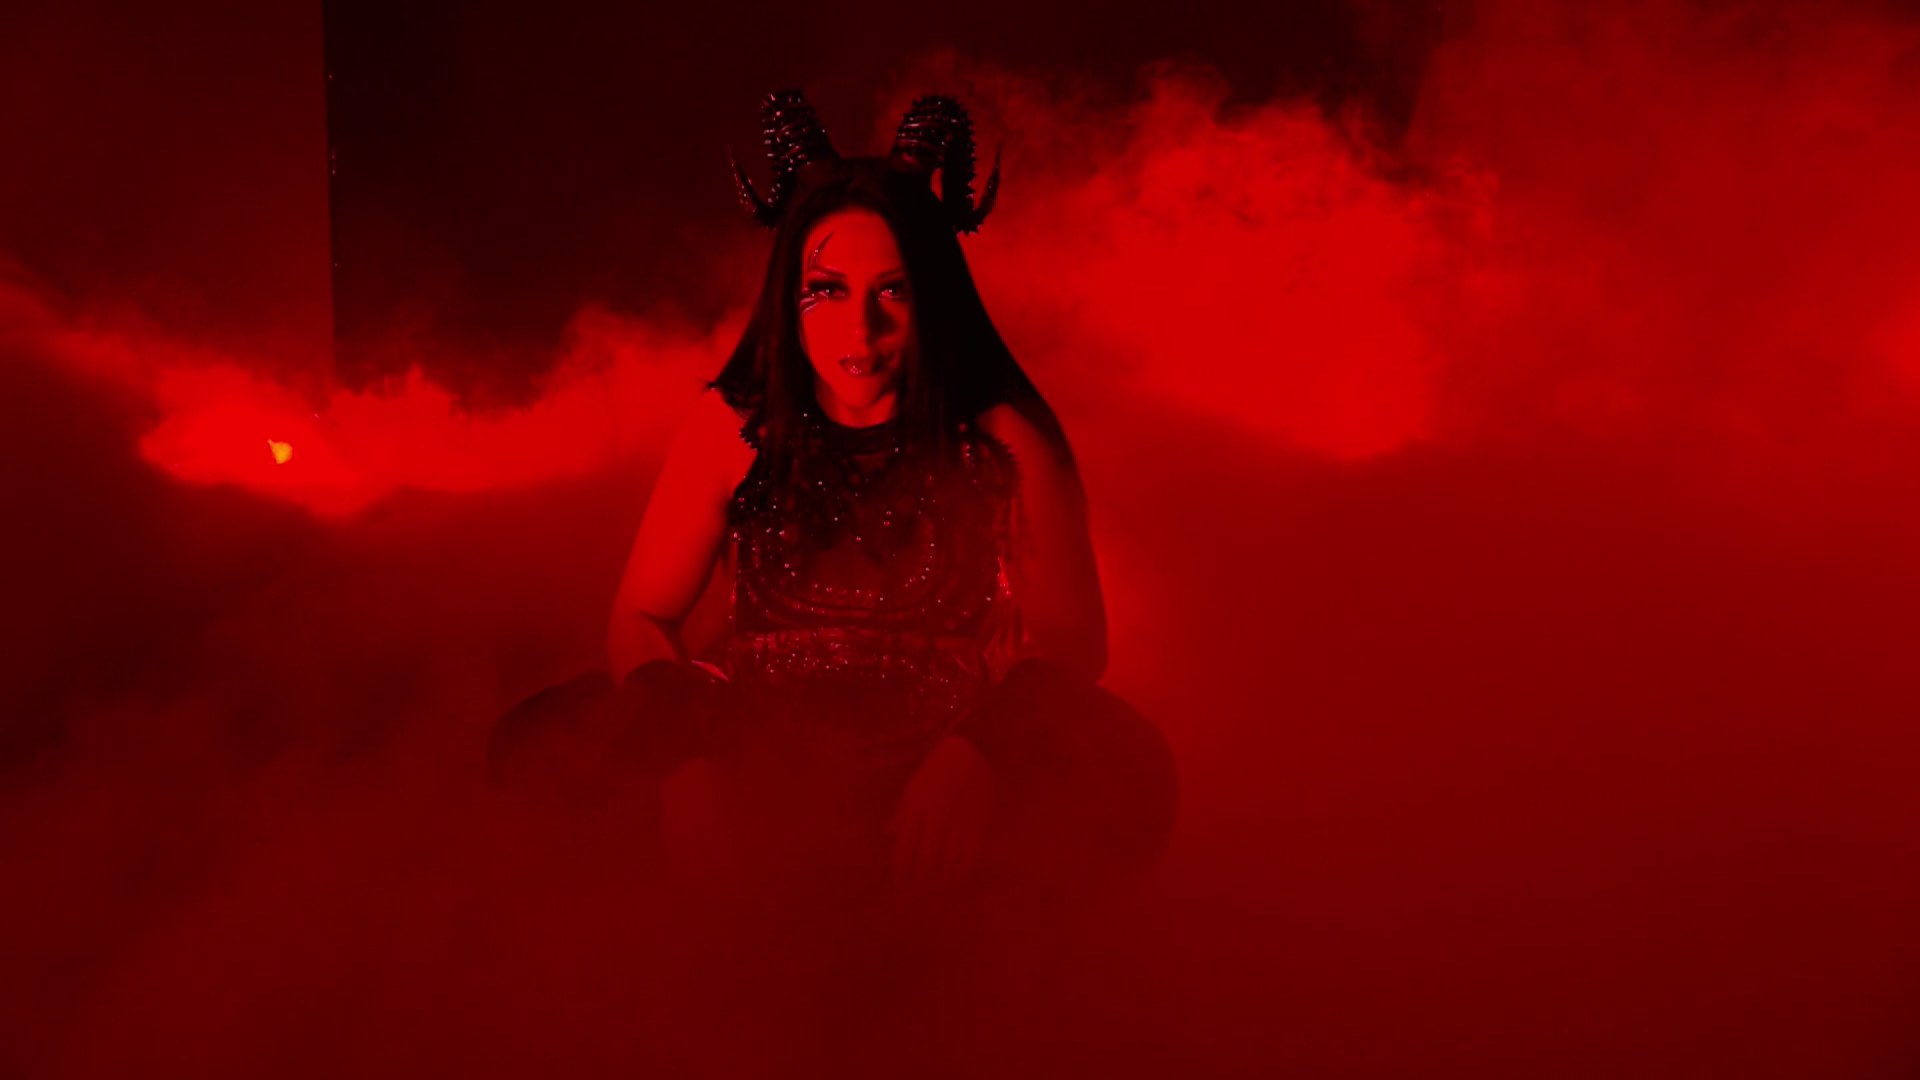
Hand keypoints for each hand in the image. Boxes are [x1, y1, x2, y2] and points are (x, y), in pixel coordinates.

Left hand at [886, 735, 994, 889]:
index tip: (899, 885)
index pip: (904, 850)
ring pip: (949, 863)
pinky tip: (960, 879)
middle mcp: (936, 819)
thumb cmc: (937, 769)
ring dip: (942, 882)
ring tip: (937, 892)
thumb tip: (888, 833)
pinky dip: (965, 872)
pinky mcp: (979, 824)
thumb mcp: (914, 786)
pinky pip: (972, 856)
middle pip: (925, 862)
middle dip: (920, 883)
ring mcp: (958, 823)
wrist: (970, 752)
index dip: (900, 872)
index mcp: (916, 810)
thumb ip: (902, 812)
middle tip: (918, 896)